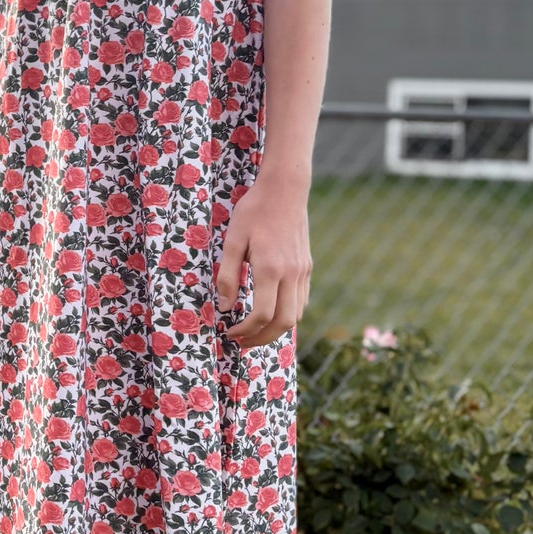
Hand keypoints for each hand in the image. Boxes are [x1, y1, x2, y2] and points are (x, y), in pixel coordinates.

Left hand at [216, 177, 311, 349]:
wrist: (285, 191)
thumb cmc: (254, 212)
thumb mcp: (232, 241)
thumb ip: (228, 275)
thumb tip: (225, 307)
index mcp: (270, 268)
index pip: (261, 314)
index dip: (245, 330)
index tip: (230, 331)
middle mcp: (291, 274)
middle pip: (284, 323)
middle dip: (262, 339)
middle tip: (242, 342)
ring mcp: (303, 272)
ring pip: (296, 315)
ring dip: (275, 330)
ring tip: (254, 331)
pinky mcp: (307, 268)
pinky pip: (301, 301)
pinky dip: (287, 314)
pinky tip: (270, 312)